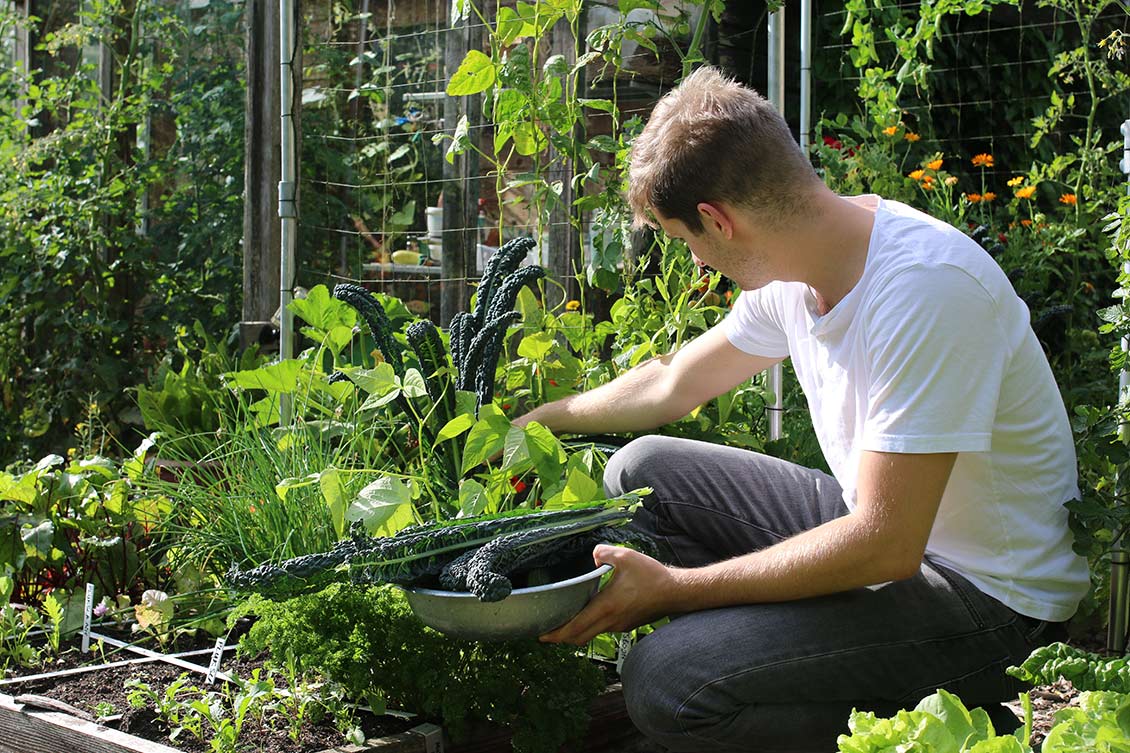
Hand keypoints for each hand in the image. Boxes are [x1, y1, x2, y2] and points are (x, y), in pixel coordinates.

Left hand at [539, 544, 674, 644]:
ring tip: (562, 622)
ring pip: (590, 634)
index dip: (556, 633)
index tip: (541, 635)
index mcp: (606, 606)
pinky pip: (602, 628)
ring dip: (575, 631)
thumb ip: (602, 553)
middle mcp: (610, 621)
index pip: (575, 627)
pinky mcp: (626, 624)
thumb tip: (592, 555)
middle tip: (545, 632)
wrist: (676, 593)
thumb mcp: (625, 557)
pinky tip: (588, 613)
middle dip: (560, 637)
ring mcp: (619, 625)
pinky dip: (589, 626)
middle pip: (579, 636)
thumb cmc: (652, 576)